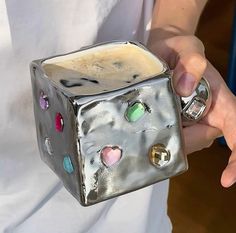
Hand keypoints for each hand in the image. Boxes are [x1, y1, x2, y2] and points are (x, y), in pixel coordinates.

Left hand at [148, 32, 235, 186]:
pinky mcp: (175, 125)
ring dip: (166, 133)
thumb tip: (184, 88)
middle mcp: (207, 118)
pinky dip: (157, 133)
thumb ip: (191, 61)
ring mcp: (190, 124)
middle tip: (160, 113)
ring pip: (181, 142)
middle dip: (180, 137)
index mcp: (220, 102)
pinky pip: (167, 137)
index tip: (227, 179)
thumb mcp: (188, 47)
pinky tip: (149, 119)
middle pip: (199, 141)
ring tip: (153, 109)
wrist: (163, 53)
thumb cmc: (180, 49)